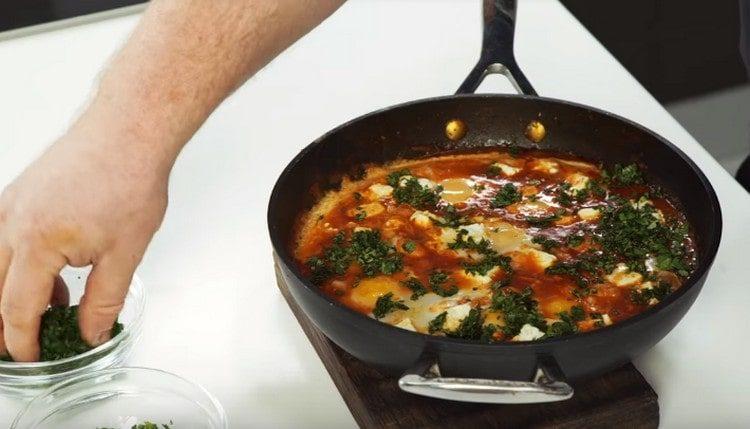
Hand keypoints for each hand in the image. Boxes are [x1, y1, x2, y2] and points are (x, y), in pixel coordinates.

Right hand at [0, 124, 167, 360]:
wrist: (128, 131)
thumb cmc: (128, 179)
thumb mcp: (125, 253)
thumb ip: (104, 300)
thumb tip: (92, 332)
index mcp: (35, 242)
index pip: (16, 309)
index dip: (22, 341)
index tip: (31, 358)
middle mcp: (11, 222)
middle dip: (6, 324)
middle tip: (24, 346)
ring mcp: (11, 204)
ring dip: (15, 293)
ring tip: (51, 310)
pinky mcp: (20, 194)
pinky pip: (6, 240)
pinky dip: (21, 265)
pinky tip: (53, 274)